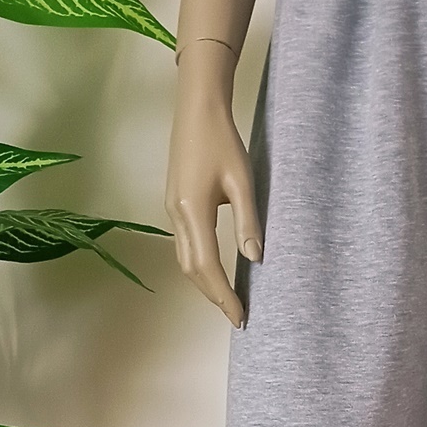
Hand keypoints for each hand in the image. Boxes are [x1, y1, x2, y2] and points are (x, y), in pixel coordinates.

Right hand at [164, 41, 262, 328]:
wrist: (196, 109)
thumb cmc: (223, 140)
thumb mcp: (242, 180)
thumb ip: (248, 221)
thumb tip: (254, 258)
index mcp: (193, 210)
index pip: (208, 266)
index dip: (223, 295)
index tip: (240, 316)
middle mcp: (177, 215)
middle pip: (191, 270)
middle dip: (212, 296)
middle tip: (236, 315)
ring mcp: (171, 210)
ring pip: (185, 259)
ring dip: (204, 283)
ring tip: (227, 299)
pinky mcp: (173, 204)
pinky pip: (184, 245)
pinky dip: (199, 265)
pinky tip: (215, 270)